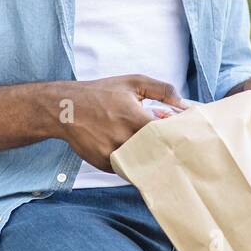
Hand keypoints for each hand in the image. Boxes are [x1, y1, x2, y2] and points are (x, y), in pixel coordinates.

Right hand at [57, 75, 184, 170]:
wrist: (65, 108)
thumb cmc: (101, 93)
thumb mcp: (133, 82)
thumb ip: (162, 90)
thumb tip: (185, 104)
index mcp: (134, 118)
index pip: (167, 134)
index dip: (176, 134)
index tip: (181, 132)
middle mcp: (123, 139)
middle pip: (157, 152)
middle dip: (166, 148)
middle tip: (171, 143)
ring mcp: (113, 154)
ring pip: (142, 163)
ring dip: (150, 156)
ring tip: (152, 146)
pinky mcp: (104, 164)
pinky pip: (126, 168)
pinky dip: (133, 161)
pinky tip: (134, 151)